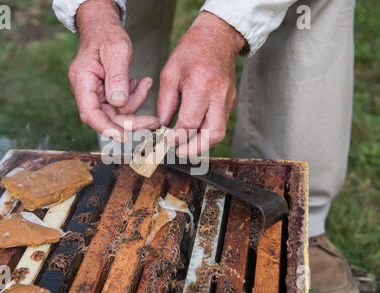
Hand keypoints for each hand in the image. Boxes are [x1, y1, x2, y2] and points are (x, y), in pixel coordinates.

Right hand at [69, 0, 158, 142]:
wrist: (103, 27)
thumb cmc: (106, 35)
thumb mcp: (116, 52)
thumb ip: (117, 78)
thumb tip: (119, 103)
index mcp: (82, 81)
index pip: (90, 114)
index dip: (107, 129)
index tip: (125, 137)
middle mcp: (87, 91)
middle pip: (107, 118)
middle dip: (131, 121)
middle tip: (154, 122)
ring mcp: (96, 94)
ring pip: (117, 112)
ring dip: (135, 103)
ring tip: (145, 84)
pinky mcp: (106, 93)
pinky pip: (122, 104)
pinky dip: (134, 96)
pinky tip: (140, 83)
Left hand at [157, 11, 246, 156]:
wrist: (217, 37)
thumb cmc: (191, 51)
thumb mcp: (169, 73)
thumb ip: (165, 102)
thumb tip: (163, 126)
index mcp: (201, 85)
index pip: (189, 123)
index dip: (176, 138)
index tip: (165, 142)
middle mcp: (218, 95)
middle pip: (212, 135)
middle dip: (194, 149)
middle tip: (178, 153)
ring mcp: (228, 99)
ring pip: (219, 133)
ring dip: (202, 144)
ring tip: (185, 147)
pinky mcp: (231, 102)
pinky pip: (221, 124)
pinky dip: (207, 133)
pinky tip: (194, 133)